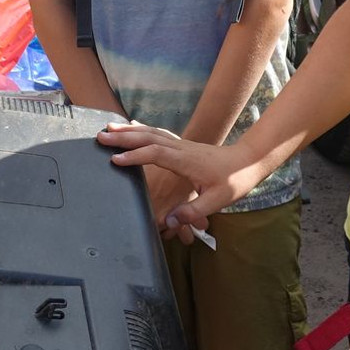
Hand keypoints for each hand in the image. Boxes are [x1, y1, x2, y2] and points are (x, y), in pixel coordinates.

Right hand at [99, 123, 260, 243]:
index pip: (155, 154)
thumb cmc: (235, 180)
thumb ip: (193, 211)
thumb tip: (168, 222)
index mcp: (186, 161)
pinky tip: (133, 128)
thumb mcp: (217, 201)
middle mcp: (181, 149)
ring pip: (151, 133)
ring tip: (109, 129)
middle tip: (100, 138)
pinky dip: (142, 130)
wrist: (249, 160)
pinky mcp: (183, 145)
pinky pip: (158, 134)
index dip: (135, 157)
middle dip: (123, 138)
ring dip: (129, 131)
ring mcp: (182, 145)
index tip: (115, 160)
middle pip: (148, 138)